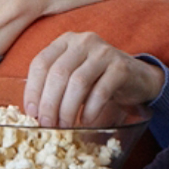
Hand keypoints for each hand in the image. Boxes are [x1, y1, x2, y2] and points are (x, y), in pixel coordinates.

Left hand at [23, 31, 163, 127]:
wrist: (137, 78)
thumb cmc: (97, 80)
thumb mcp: (73, 76)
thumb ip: (54, 86)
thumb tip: (34, 114)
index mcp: (65, 41)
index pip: (41, 63)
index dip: (32, 90)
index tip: (31, 114)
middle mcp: (83, 41)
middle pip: (58, 73)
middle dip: (49, 103)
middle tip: (47, 125)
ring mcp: (103, 52)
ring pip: (78, 82)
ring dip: (68, 109)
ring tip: (65, 126)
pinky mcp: (121, 67)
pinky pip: (100, 91)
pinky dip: (90, 109)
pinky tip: (85, 121)